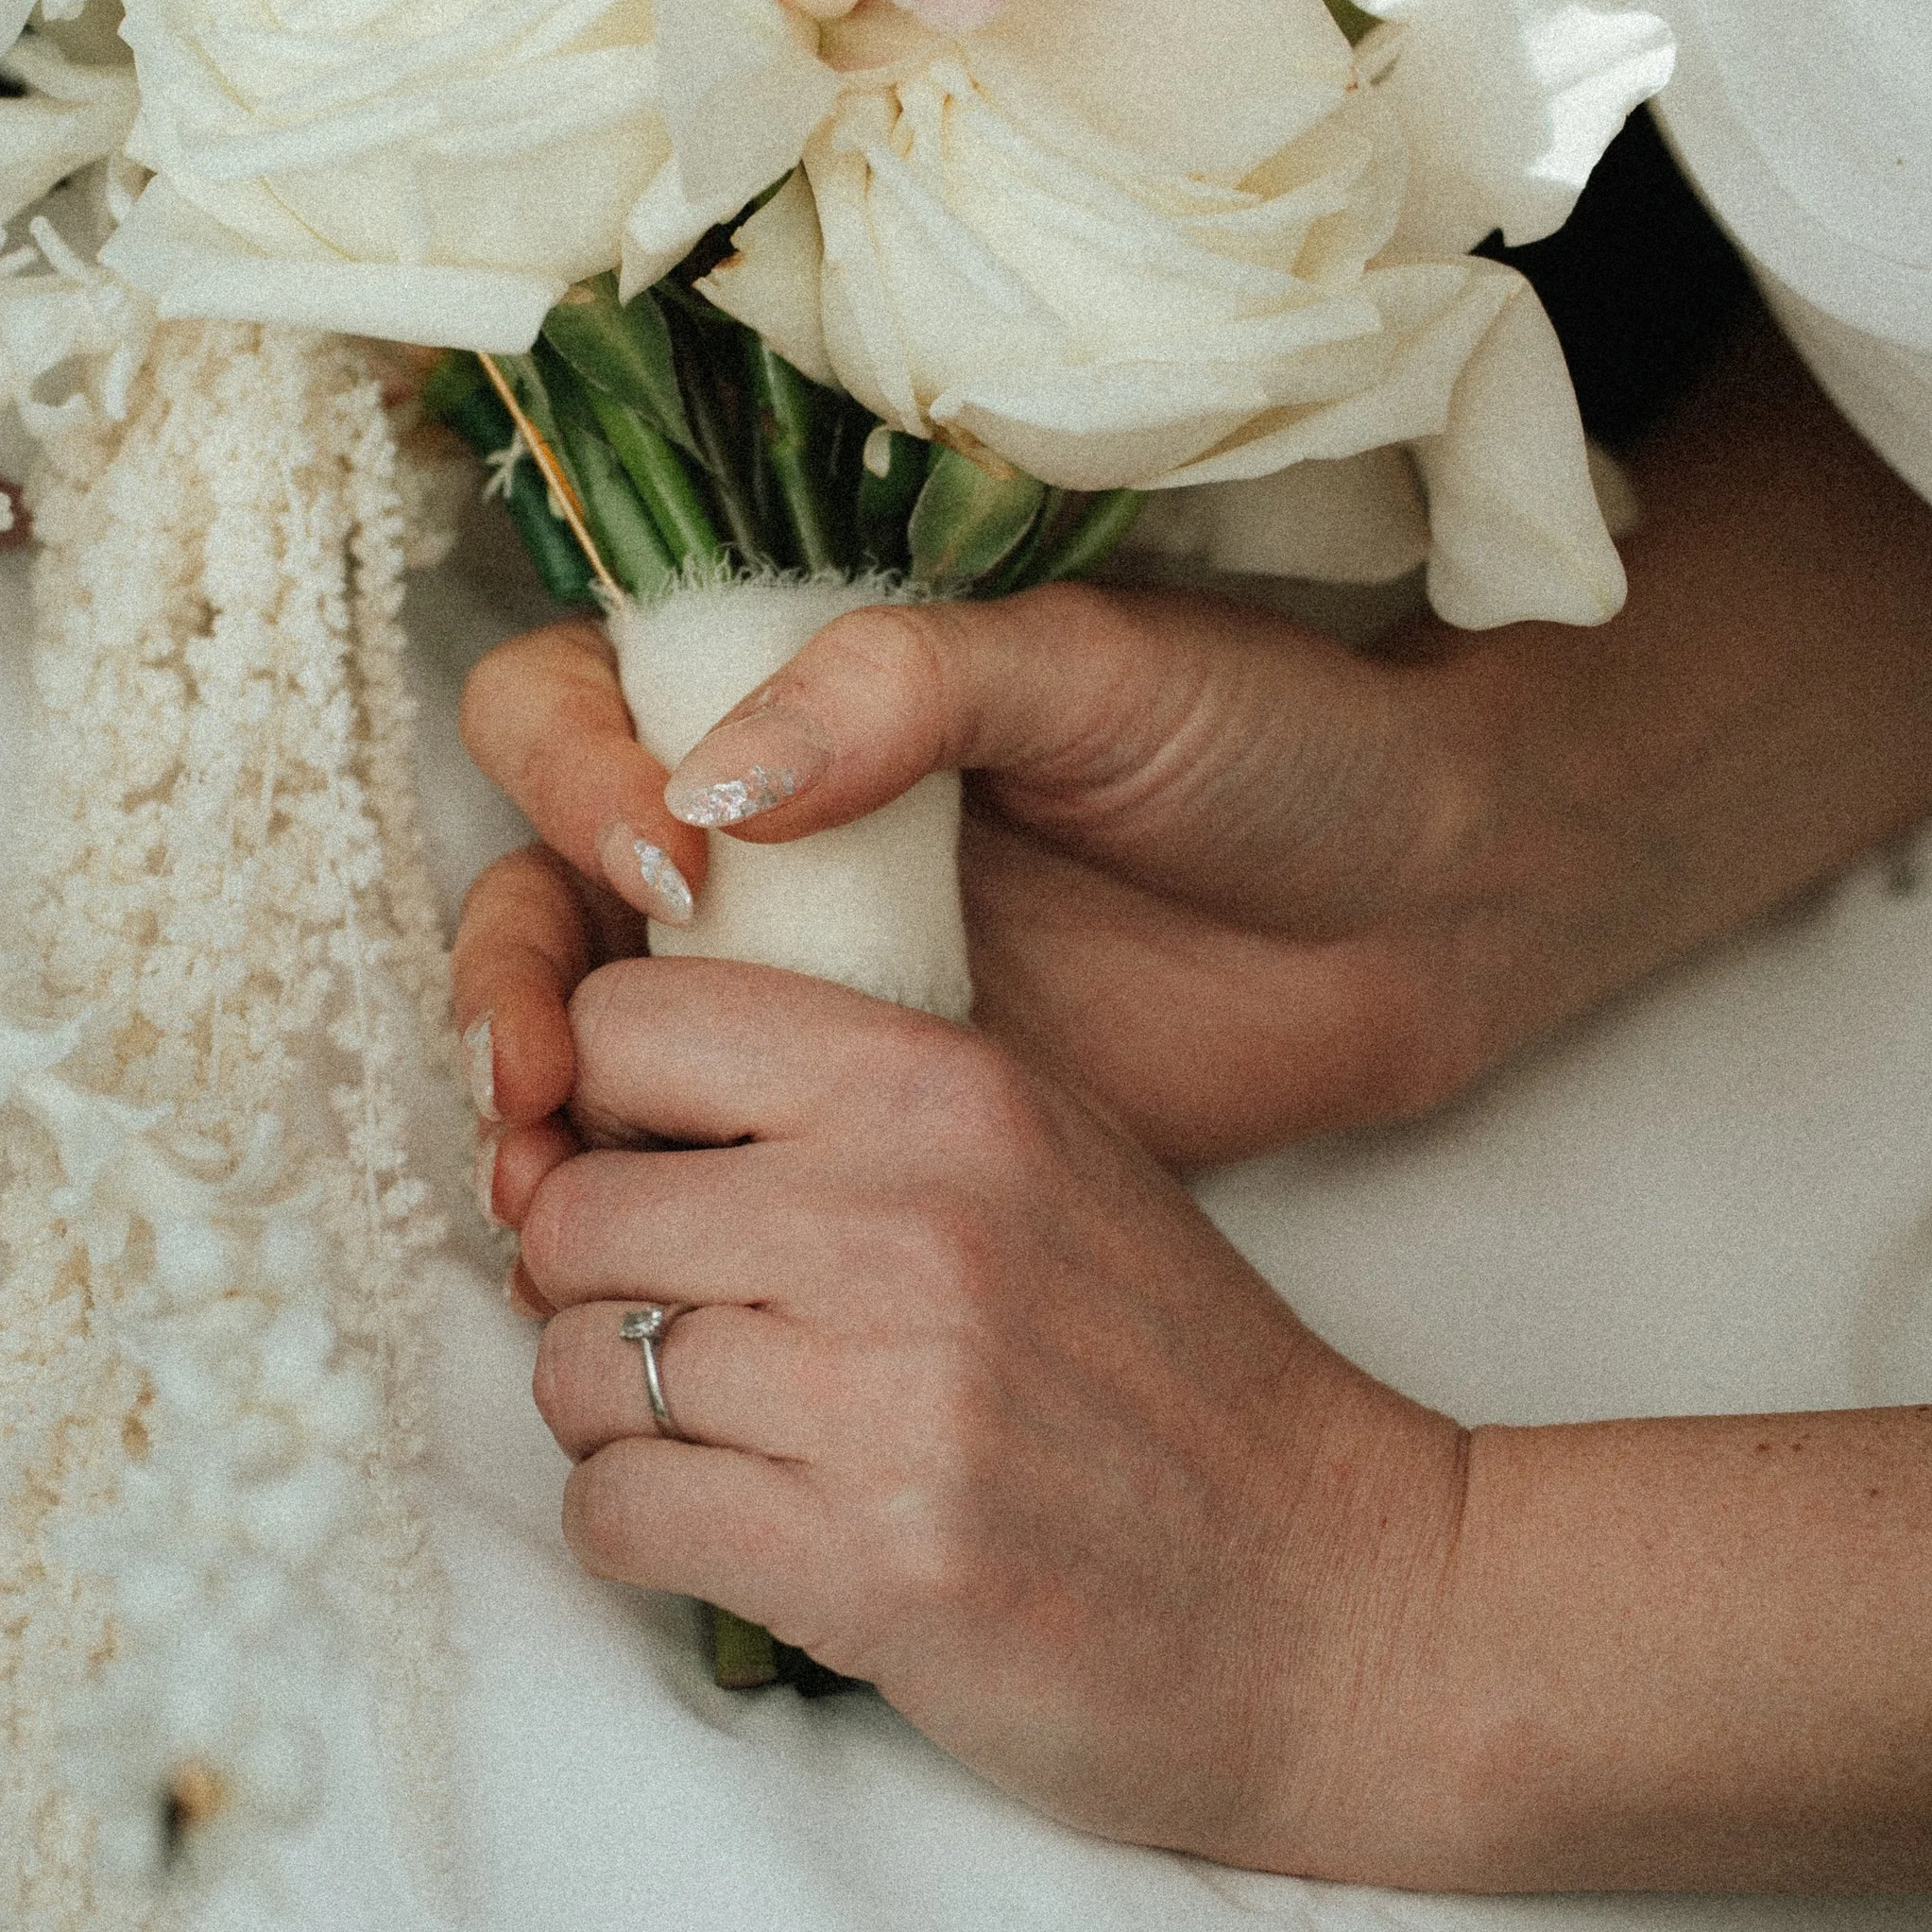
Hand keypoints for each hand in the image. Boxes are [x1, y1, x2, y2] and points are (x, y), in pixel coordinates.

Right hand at [457, 315, 1931, 1211]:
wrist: (1423, 912)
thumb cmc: (1272, 744)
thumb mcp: (1096, 673)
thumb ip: (904, 690)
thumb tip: (708, 786)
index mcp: (791, 696)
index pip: (579, 712)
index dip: (571, 783)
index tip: (667, 868)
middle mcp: (765, 837)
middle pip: (540, 893)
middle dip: (508, 986)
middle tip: (535, 1089)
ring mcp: (807, 985)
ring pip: (597, 1041)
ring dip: (542, 1116)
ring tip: (545, 1203)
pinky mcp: (865, 1117)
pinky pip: (714, 1156)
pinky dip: (653, 1206)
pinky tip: (649, 1258)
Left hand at [519, 954, 1465, 1871]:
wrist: (1345, 1600)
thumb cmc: (1175, 1385)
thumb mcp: (1041, 1162)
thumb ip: (848, 1111)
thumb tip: (603, 1112)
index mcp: (946, 1090)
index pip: (625, 1023)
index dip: (600, 1111)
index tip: (647, 1179)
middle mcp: (907, 1220)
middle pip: (571, 1212)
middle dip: (588, 1288)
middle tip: (669, 1336)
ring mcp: (888, 1396)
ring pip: (571, 1369)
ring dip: (611, 1420)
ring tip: (715, 1440)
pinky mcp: (871, 1565)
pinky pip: (614, 1514)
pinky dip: (638, 1531)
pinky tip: (730, 1530)